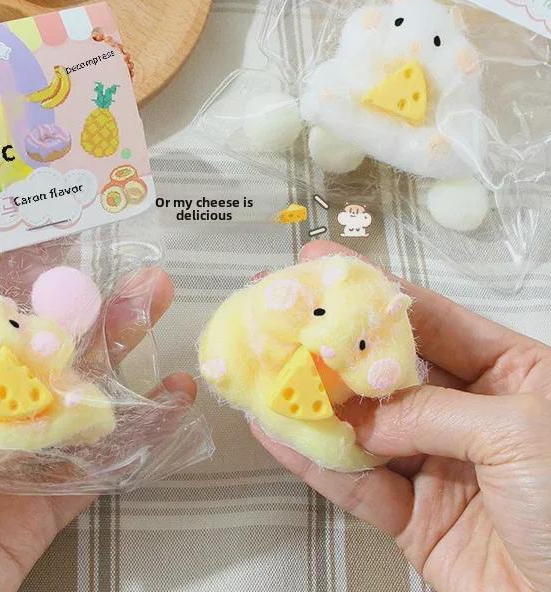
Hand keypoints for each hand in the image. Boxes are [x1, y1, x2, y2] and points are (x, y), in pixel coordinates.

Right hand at [254, 241, 550, 591]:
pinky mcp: (415, 516)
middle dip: (332, 344)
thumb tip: (366, 415)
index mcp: (513, 375)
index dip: (374, 290)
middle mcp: (470, 412)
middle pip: (387, 370)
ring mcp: (439, 464)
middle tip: (281, 314)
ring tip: (265, 370)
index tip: (323, 265)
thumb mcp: (517, 435)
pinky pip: (357, 483)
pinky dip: (315, 461)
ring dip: (314, 402)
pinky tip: (277, 432)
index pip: (431, 319)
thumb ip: (431, 411)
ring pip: (364, 426)